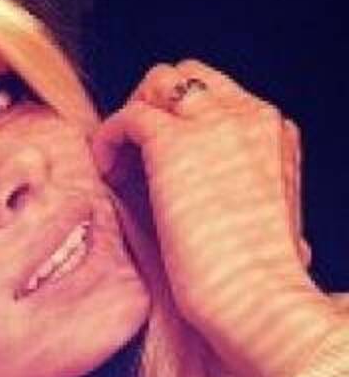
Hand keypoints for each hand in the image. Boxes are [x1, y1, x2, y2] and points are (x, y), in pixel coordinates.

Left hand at [93, 60, 337, 376]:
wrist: (257, 298)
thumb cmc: (256, 273)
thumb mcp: (263, 214)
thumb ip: (243, 185)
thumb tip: (212, 196)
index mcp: (269, 130)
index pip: (215, 95)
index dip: (177, 119)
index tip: (155, 155)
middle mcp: (245, 115)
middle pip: (185, 78)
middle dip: (152, 105)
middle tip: (133, 152)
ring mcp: (211, 124)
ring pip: (156, 85)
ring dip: (131, 116)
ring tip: (118, 163)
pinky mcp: (173, 143)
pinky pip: (127, 116)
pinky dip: (108, 137)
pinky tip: (106, 171)